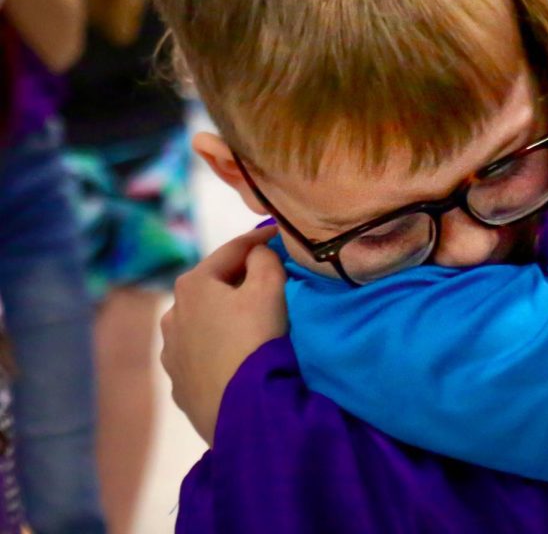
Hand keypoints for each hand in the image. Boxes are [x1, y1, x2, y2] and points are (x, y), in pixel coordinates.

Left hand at [160, 225, 287, 444]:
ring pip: (205, 320)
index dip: (259, 238)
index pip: (232, 250)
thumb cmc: (255, 340)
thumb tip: (256, 254)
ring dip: (226, 313)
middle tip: (270, 273)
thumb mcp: (269, 287)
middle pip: (214, 284)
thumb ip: (264, 259)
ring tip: (253, 317)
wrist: (241, 412)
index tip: (279, 232)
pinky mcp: (179, 384)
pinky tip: (237, 352)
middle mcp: (173, 314)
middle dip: (240, 276)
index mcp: (192, 285)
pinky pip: (202, 352)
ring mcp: (171, 352)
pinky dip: (219, 344)